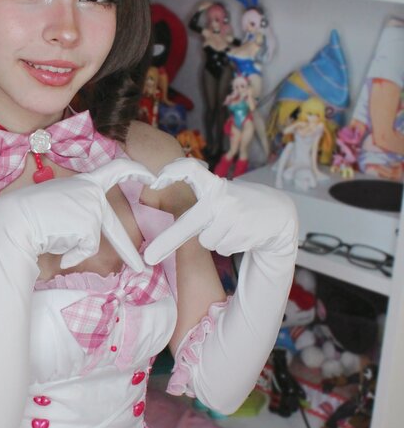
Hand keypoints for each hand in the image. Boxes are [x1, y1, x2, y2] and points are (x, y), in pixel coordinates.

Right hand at [0, 157, 153, 270]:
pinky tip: (55, 242)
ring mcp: (92, 206)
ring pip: (90, 240)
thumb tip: (88, 237)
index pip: (115, 170)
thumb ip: (79, 211)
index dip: (136, 171)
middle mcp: (92, 190)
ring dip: (73, 246)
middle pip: (111, 225)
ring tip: (52, 235)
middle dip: (125, 250)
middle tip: (141, 266)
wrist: (14, 219)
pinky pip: (85, 249)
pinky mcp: (89, 223)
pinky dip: (71, 253)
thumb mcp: (61, 205)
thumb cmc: (30, 214)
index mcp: (85, 181)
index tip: (151, 176)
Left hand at [142, 157, 297, 262]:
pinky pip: (222, 248)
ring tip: (232, 227)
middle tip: (149, 257)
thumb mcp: (223, 194)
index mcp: (214, 184)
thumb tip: (172, 220)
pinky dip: (228, 245)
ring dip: (216, 238)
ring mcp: (233, 216)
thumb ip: (201, 201)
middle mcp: (222, 198)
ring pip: (207, 241)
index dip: (174, 171)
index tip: (157, 181)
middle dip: (167, 241)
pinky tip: (242, 233)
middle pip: (188, 223)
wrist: (280, 214)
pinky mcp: (244, 232)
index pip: (191, 170)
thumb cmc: (241, 205)